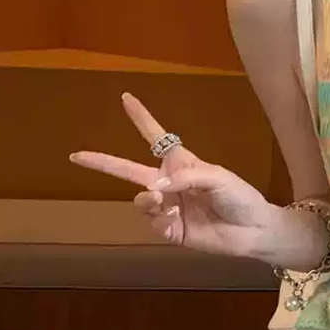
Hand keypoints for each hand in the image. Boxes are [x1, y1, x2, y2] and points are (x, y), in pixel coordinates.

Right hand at [69, 92, 271, 257]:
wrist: (253, 230)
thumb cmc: (240, 197)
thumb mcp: (219, 177)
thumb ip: (186, 177)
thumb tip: (153, 187)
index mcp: (182, 163)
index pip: (157, 138)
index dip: (141, 119)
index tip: (126, 98)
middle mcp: (170, 183)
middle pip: (130, 171)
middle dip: (104, 162)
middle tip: (77, 155)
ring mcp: (169, 207)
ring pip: (141, 200)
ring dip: (147, 200)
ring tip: (164, 202)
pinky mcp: (171, 230)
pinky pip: (154, 223)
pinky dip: (161, 221)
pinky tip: (177, 220)